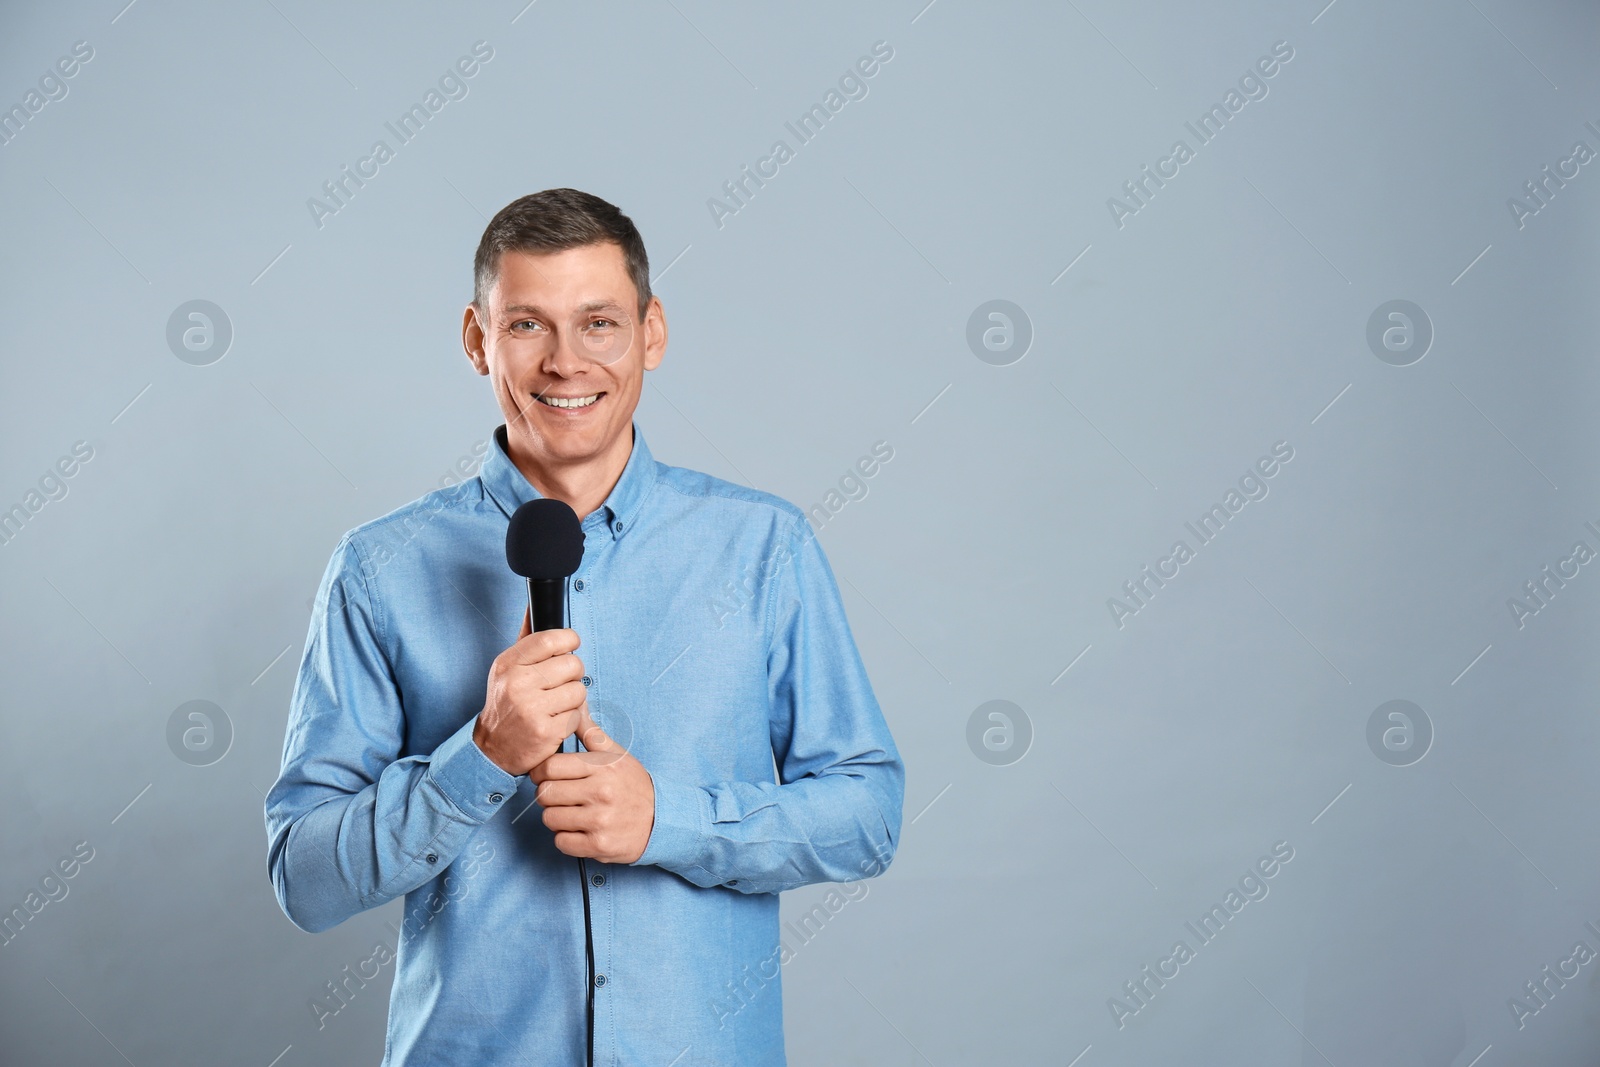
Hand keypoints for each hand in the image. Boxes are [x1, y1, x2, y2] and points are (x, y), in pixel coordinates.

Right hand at [472, 607, 586, 776]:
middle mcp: (517, 684)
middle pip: (572, 664)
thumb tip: (534, 605)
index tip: (572, 643)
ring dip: (574, 698)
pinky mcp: (546, 732)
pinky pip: (577, 715)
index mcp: (508, 664)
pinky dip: (571, 719)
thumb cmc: (506, 703)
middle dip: (573, 673)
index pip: (549, 639)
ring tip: (557, 703)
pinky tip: (555, 721)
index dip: (569, 638)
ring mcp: (531, 709)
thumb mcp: (507, 668)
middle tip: (561, 682)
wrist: (493, 748)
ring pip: (579, 691)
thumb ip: (526, 638)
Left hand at [530, 705, 655, 863]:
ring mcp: (600, 821)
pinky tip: (579, 831)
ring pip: (550, 818)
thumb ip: (592, 735)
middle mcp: (601, 793)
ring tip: (571, 813)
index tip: (547, 776)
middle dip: (547, 795)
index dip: (541, 771)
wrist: (662, 820)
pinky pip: (561, 842)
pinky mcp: (599, 845)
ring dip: (556, 817)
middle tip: (559, 796)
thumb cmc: (634, 786)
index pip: (550, 767)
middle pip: (545, 793)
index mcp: (602, 768)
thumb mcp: (617, 756)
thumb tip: (576, 708)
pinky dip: (566, 838)